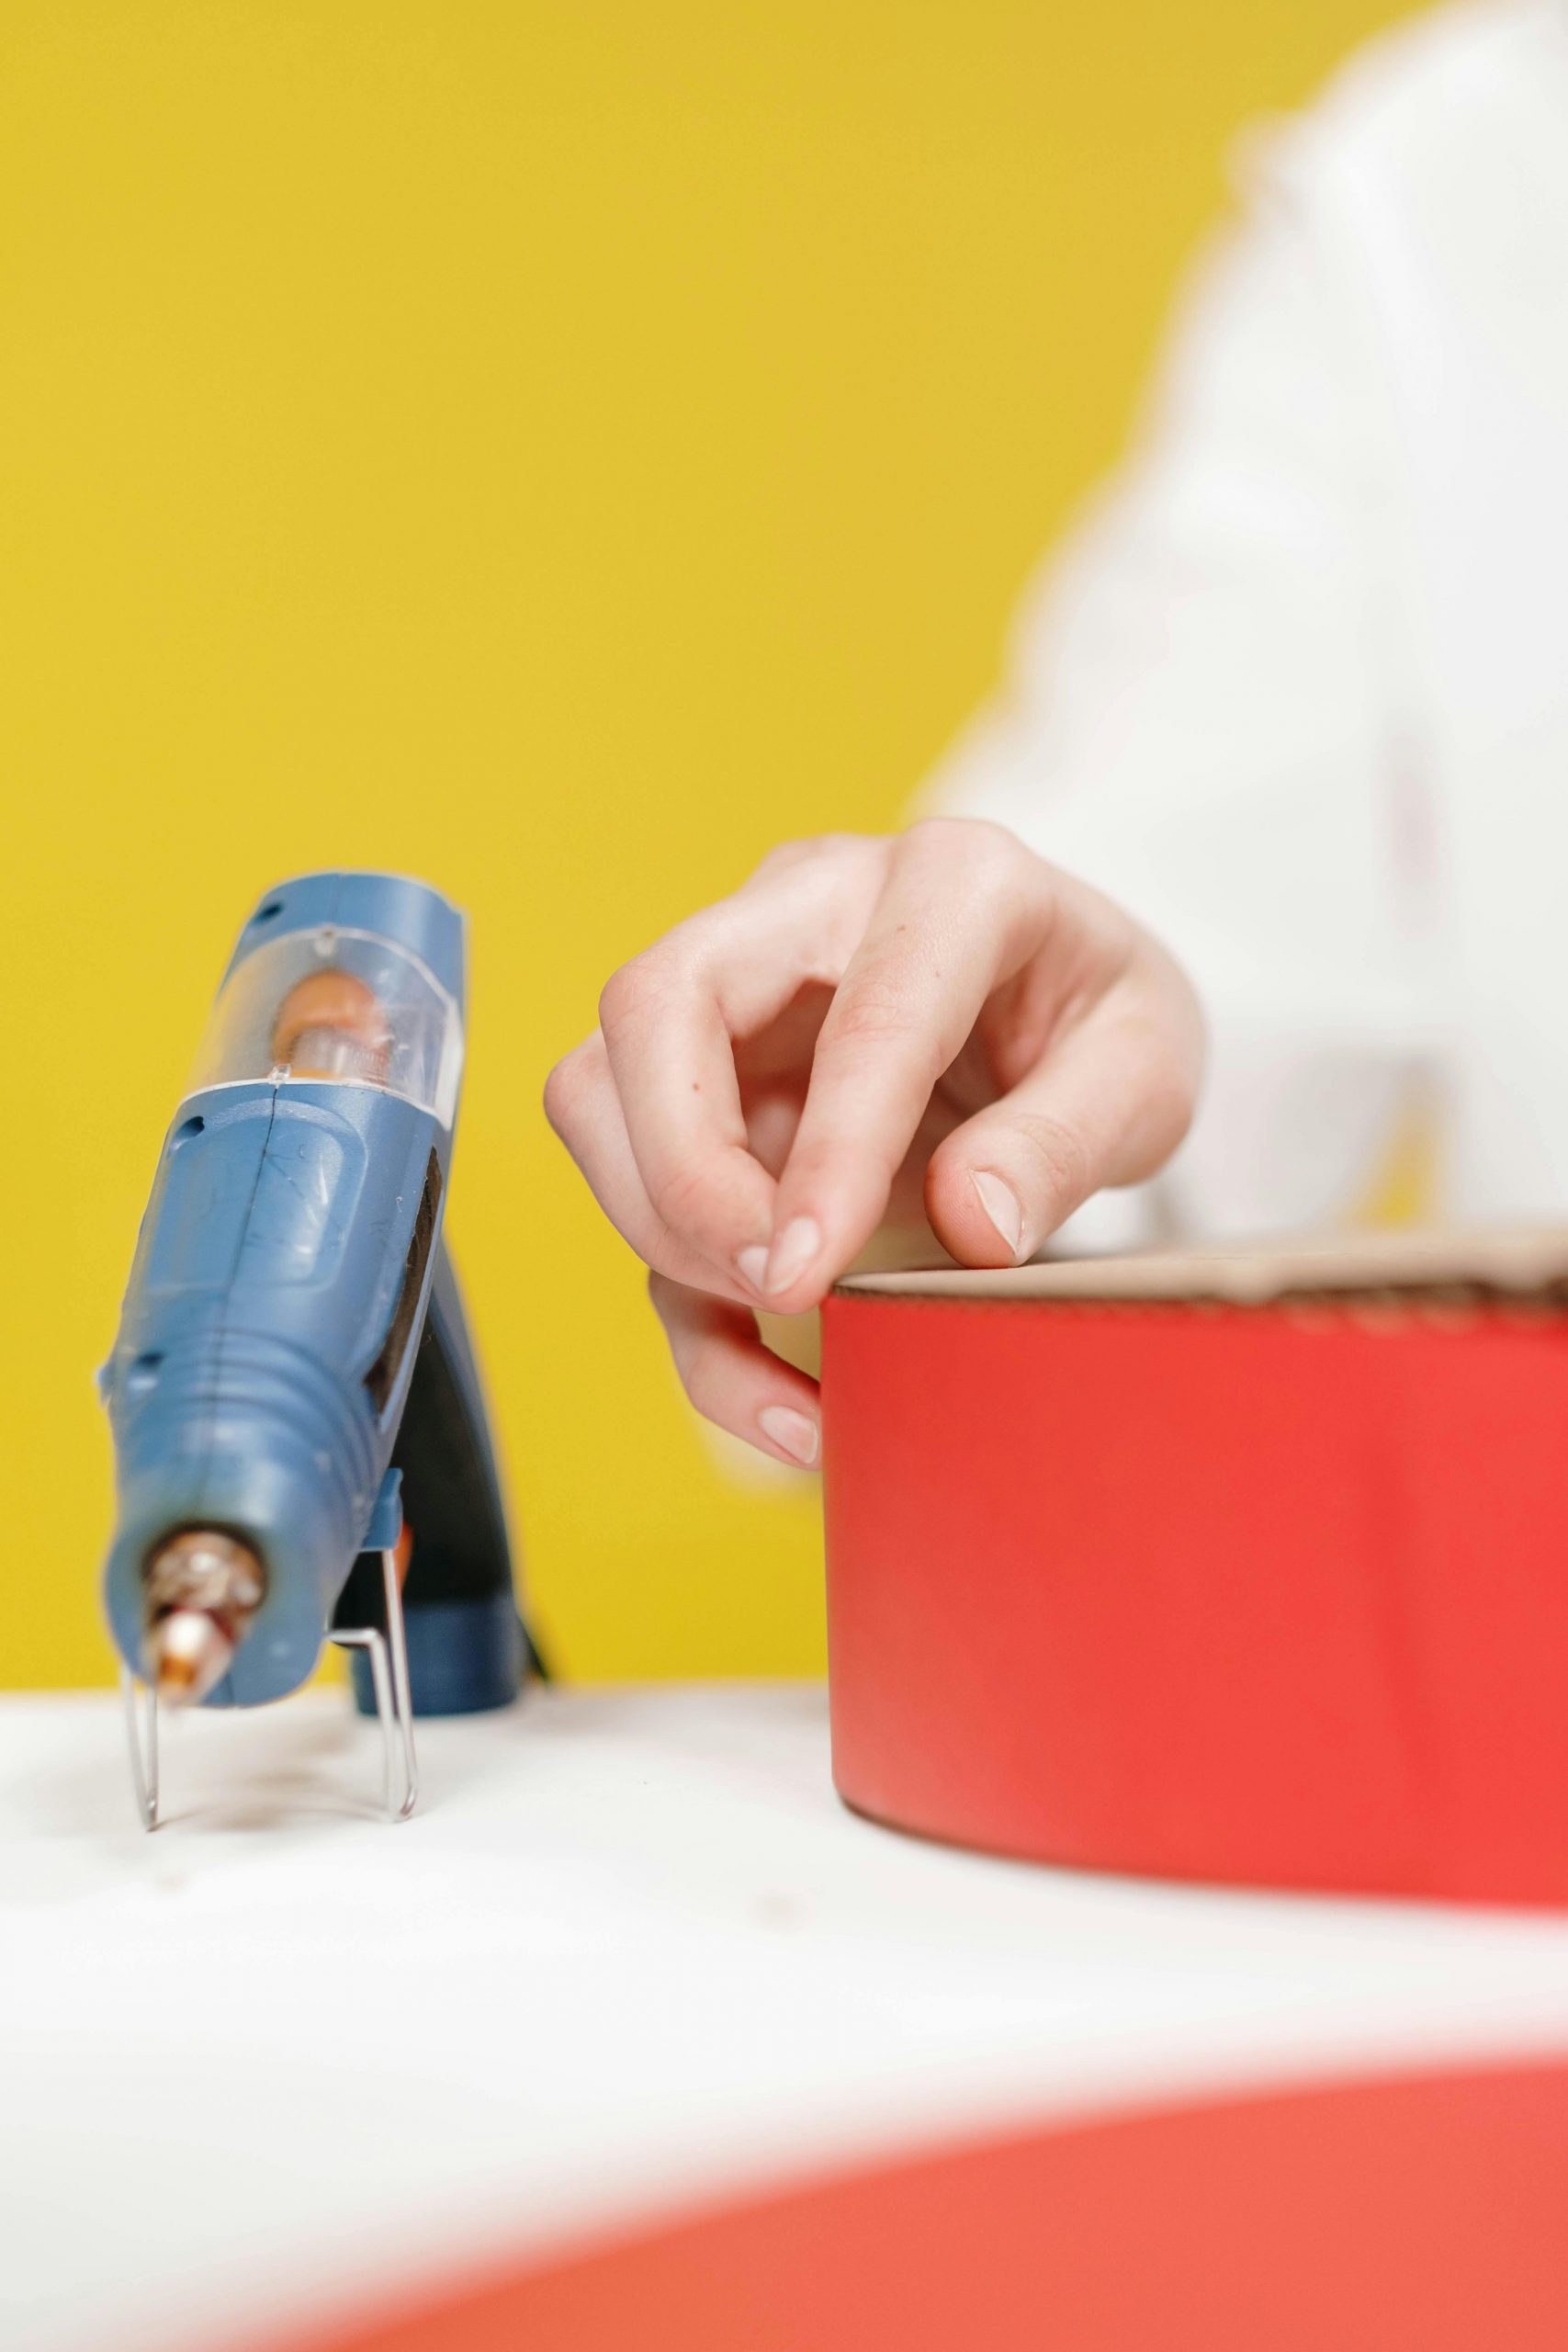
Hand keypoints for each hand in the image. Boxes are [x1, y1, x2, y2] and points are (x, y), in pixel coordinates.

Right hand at [545, 820, 1204, 1466]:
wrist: (1060, 1006)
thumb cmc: (1098, 1022)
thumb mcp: (1146, 1070)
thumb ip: (1068, 1137)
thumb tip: (971, 1220)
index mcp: (952, 880)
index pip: (862, 1015)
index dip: (826, 1153)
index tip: (807, 1277)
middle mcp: (809, 905)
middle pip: (654, 1006)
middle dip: (686, 1173)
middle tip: (774, 1288)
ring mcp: (733, 986)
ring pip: (598, 1088)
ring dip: (661, 1229)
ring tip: (781, 1336)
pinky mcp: (698, 1078)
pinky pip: (630, 1179)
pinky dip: (684, 1296)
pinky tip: (775, 1395)